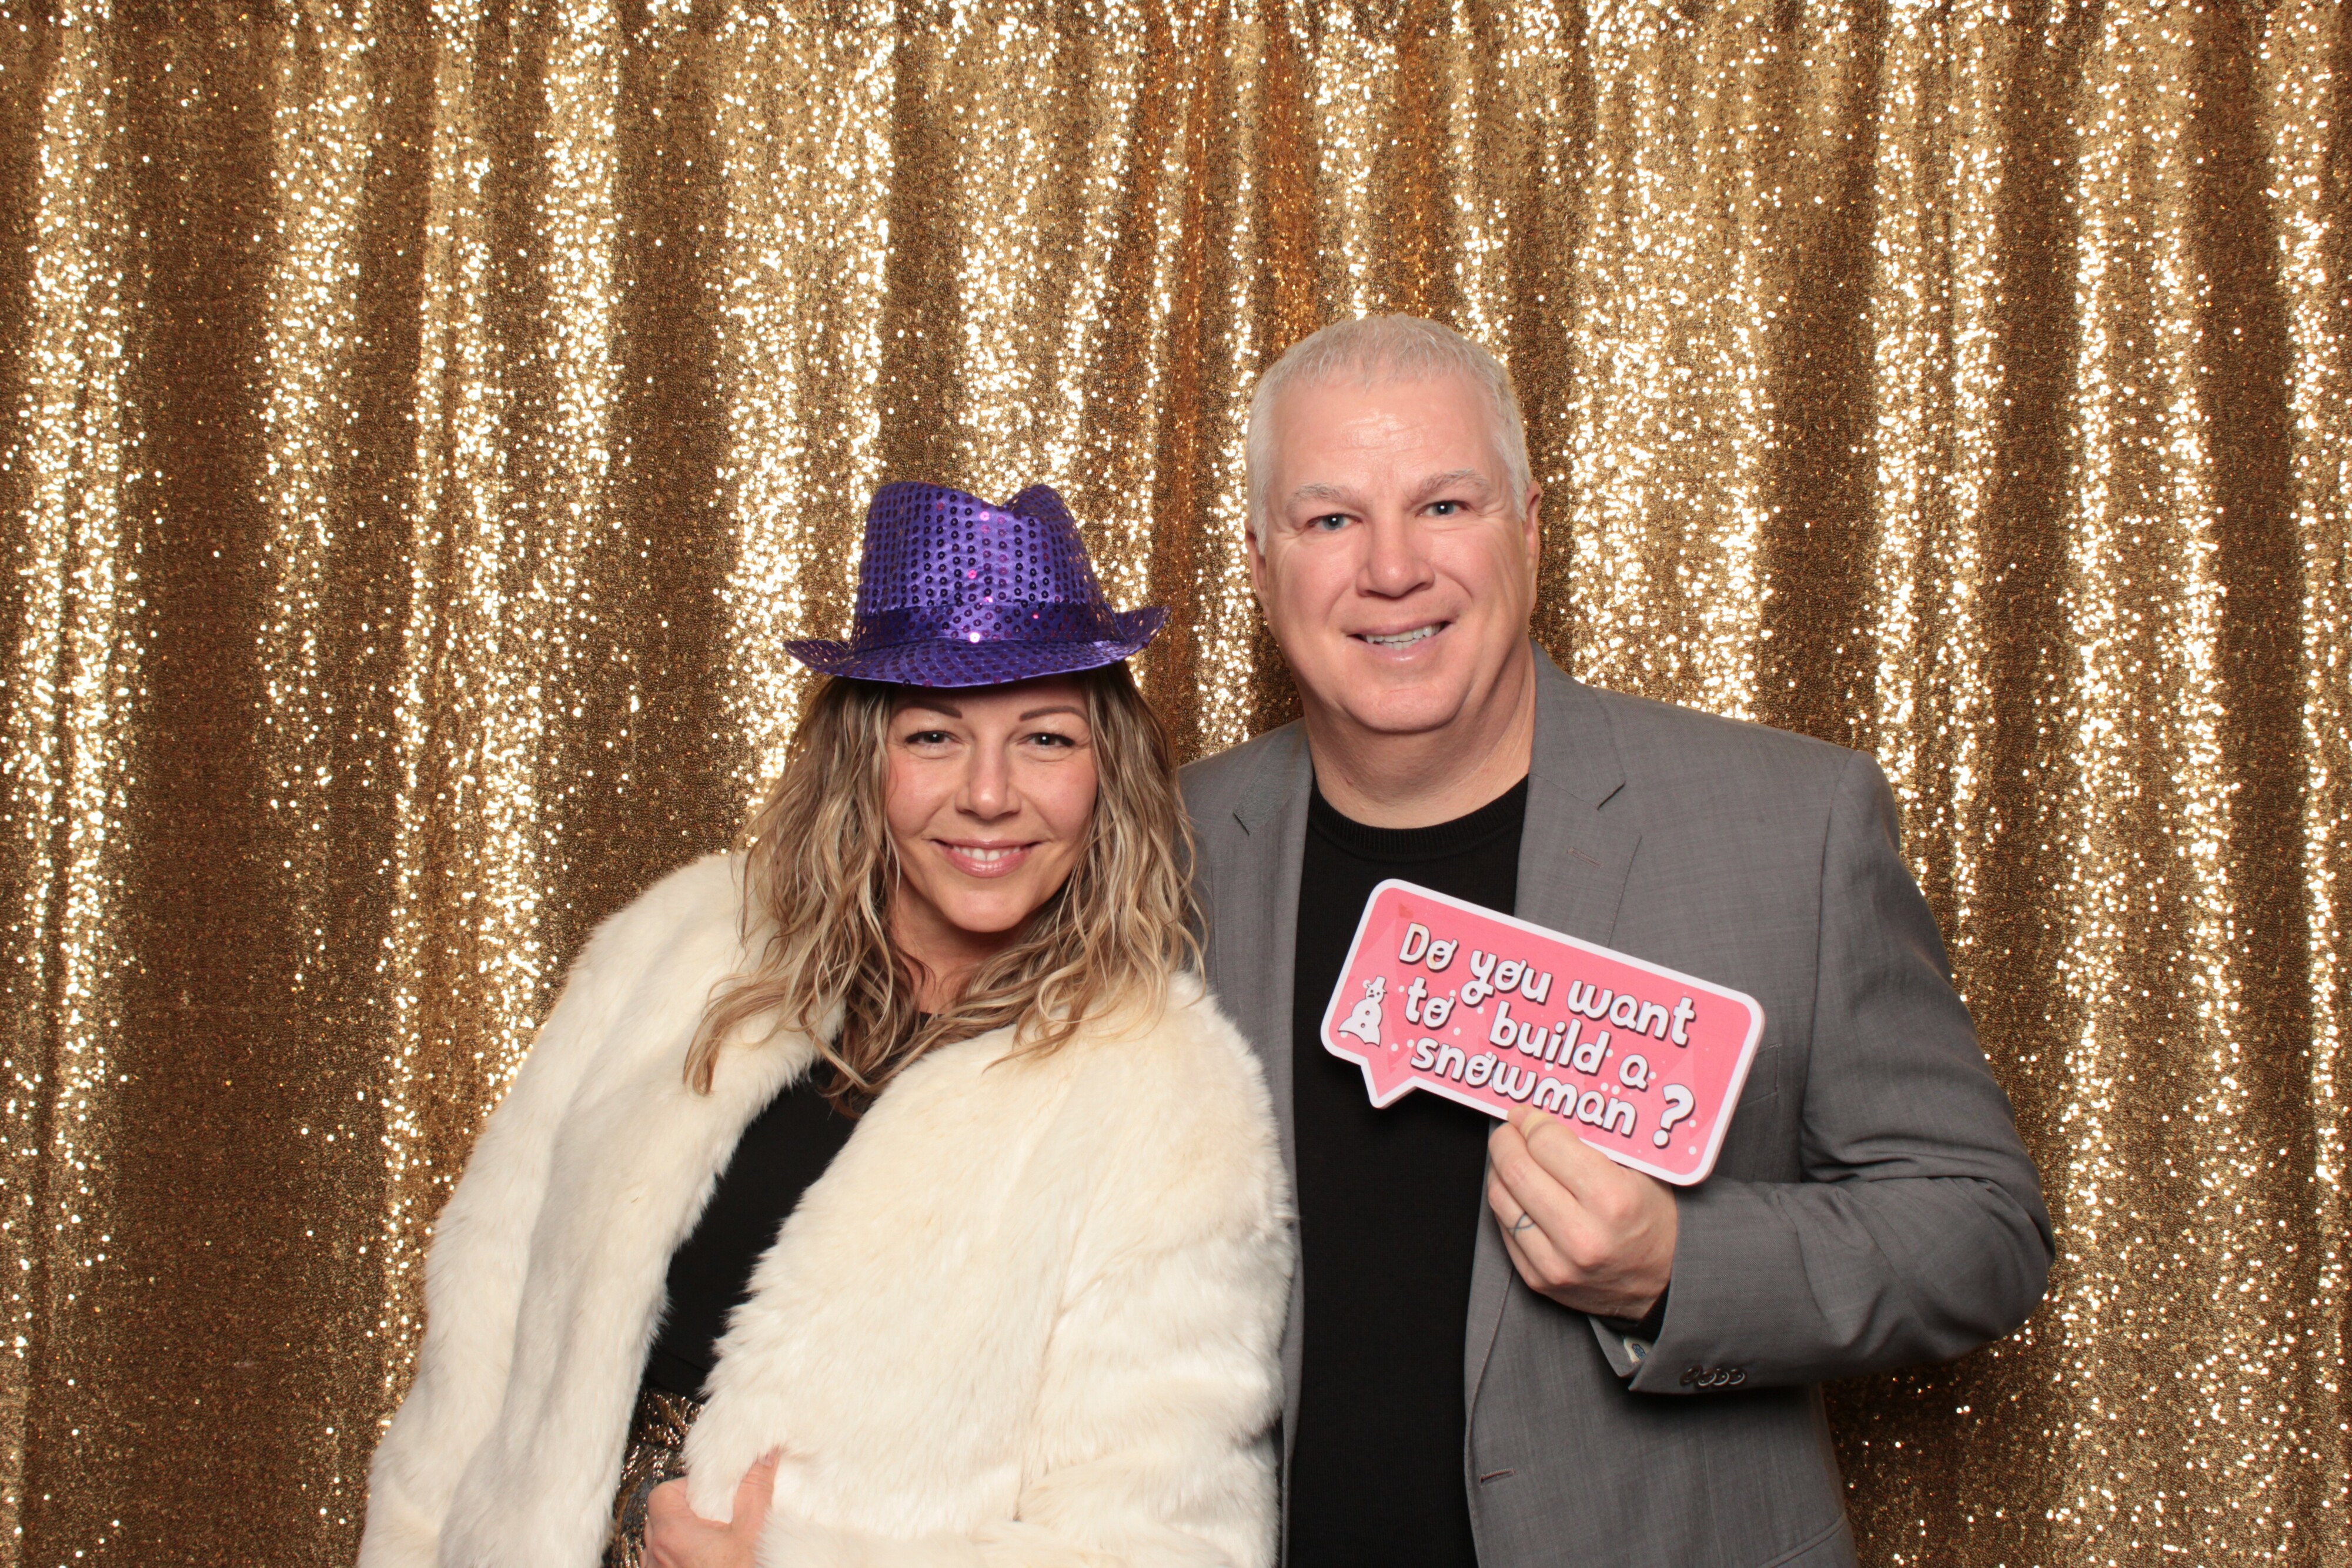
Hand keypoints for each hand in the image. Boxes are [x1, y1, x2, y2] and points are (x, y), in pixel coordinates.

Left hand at [644, 1453, 778, 1567]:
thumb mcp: (754, 1533)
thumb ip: (755, 1489)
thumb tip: (764, 1457)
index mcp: (673, 1534)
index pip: (661, 1493)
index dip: (684, 1488)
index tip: (709, 1496)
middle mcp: (655, 1555)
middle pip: (658, 1517)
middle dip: (684, 1512)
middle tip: (713, 1518)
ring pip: (657, 1543)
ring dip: (679, 1538)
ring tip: (710, 1543)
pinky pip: (661, 1564)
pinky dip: (677, 1559)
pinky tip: (704, 1564)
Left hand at [1487, 1107, 1676, 1319]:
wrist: (1661, 1284)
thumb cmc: (1651, 1220)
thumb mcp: (1640, 1171)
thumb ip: (1592, 1141)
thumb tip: (1539, 1116)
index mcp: (1612, 1199)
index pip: (1547, 1144)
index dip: (1530, 1122)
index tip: (1526, 1115)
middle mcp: (1581, 1235)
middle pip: (1517, 1170)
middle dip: (1506, 1140)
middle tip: (1509, 1130)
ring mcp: (1556, 1263)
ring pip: (1501, 1199)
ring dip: (1499, 1169)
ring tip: (1510, 1157)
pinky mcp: (1539, 1280)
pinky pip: (1504, 1229)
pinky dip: (1506, 1202)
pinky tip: (1516, 1190)